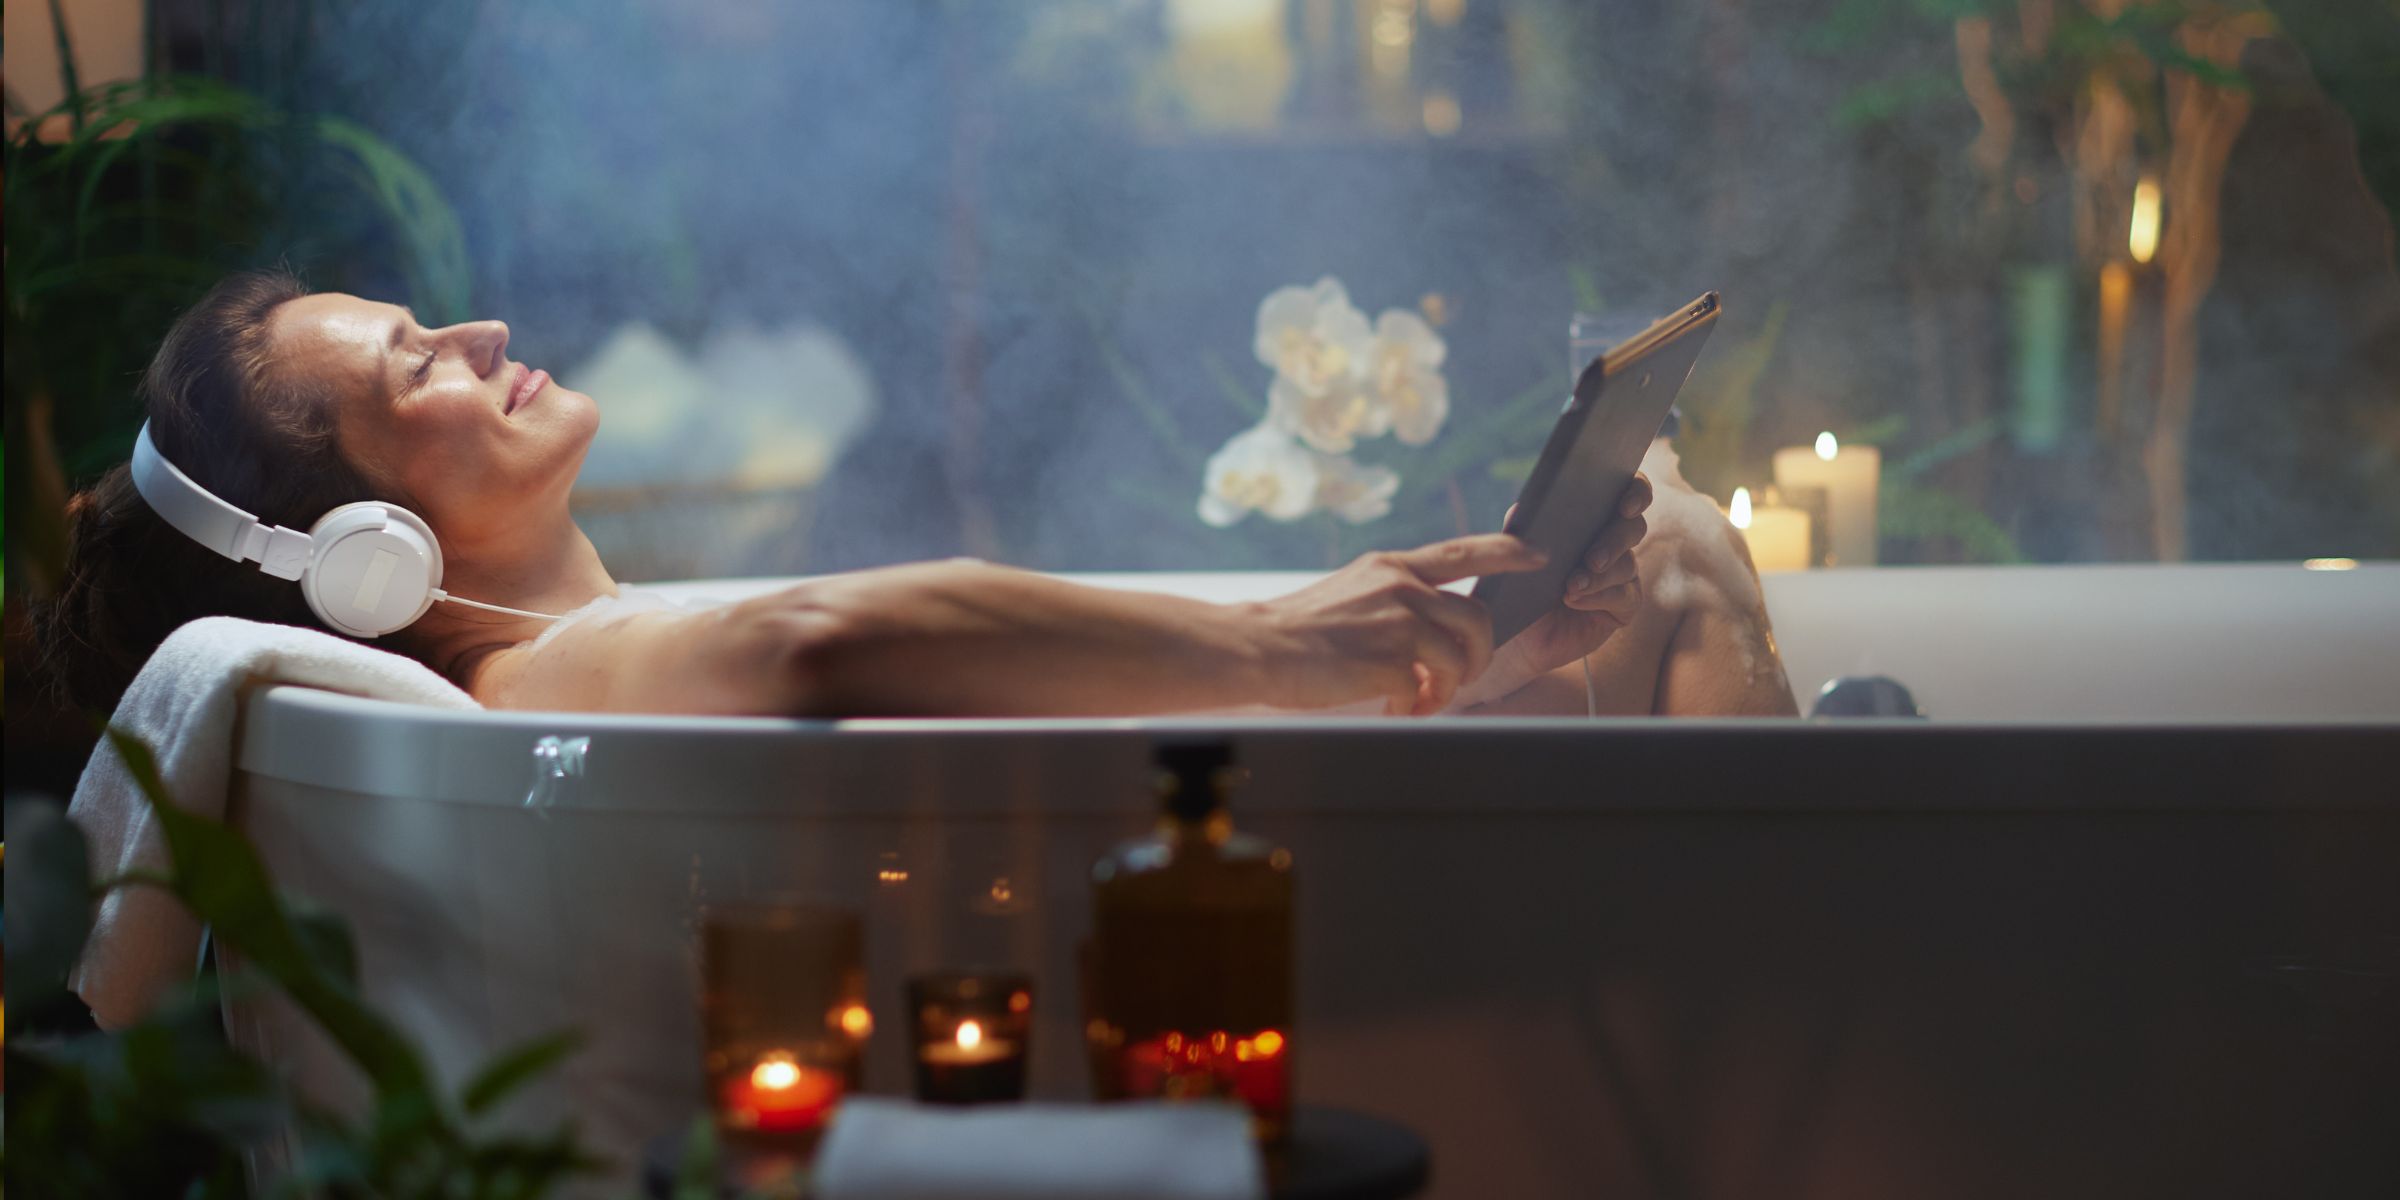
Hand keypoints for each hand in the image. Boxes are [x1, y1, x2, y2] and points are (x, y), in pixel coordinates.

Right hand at [1250, 533, 1546, 715]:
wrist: (1255, 647)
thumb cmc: (1296, 630)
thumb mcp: (1350, 592)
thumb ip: (1391, 598)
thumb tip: (1427, 632)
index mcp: (1391, 567)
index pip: (1462, 551)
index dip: (1508, 551)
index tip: (1538, 554)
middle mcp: (1401, 586)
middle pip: (1478, 617)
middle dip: (1480, 655)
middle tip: (1459, 679)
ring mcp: (1398, 621)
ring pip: (1460, 657)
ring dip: (1450, 687)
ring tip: (1422, 701)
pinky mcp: (1390, 658)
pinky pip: (1427, 689)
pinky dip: (1416, 706)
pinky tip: (1393, 708)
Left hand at [1451, 473, 1653, 708]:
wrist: (1516, 636)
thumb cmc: (1517, 587)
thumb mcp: (1515, 553)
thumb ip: (1521, 527)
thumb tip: (1523, 509)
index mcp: (1592, 517)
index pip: (1629, 491)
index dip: (1636, 492)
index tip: (1625, 505)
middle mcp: (1613, 541)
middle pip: (1633, 527)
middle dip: (1615, 539)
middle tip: (1592, 558)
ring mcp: (1622, 574)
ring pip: (1627, 564)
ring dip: (1599, 575)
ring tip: (1570, 586)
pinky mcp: (1624, 606)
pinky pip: (1626, 595)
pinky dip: (1600, 596)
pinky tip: (1574, 600)